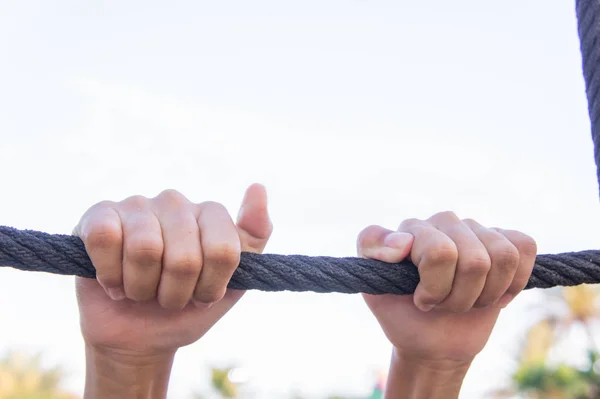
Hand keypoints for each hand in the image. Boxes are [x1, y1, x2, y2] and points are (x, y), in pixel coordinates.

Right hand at [74, 184, 271, 356]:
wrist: (138, 337)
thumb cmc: (187, 307)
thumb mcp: (234, 283)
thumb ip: (254, 236)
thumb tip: (257, 187)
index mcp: (210, 214)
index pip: (222, 251)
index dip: (210, 286)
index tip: (202, 296)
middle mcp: (175, 202)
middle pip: (184, 257)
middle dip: (175, 293)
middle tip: (167, 297)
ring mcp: (137, 205)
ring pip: (144, 248)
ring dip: (141, 288)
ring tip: (140, 290)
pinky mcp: (99, 215)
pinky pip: (105, 237)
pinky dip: (110, 273)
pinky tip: (113, 281)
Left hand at [358, 211, 536, 364]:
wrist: (432, 339)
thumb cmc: (401, 313)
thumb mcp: (374, 289)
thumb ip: (373, 251)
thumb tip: (403, 240)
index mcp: (411, 229)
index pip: (439, 252)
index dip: (435, 288)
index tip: (419, 301)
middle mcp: (442, 222)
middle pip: (474, 260)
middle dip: (459, 298)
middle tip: (442, 305)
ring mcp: (475, 229)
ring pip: (502, 257)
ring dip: (485, 294)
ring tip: (466, 301)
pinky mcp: (504, 241)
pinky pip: (524, 246)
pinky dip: (513, 281)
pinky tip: (494, 292)